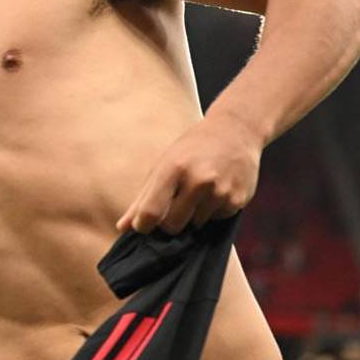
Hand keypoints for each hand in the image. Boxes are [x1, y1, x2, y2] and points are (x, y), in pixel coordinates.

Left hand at [115, 113, 262, 234]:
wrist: (235, 131)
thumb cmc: (191, 149)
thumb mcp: (164, 164)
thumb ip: (143, 199)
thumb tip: (122, 228)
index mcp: (174, 168)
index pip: (151, 211)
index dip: (143, 225)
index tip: (142, 225)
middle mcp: (198, 180)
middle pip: (172, 225)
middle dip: (169, 221)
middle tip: (175, 202)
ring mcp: (220, 191)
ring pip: (195, 225)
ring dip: (193, 215)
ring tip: (200, 191)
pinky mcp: (237, 199)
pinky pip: (216, 219)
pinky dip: (212, 211)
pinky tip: (216, 190)